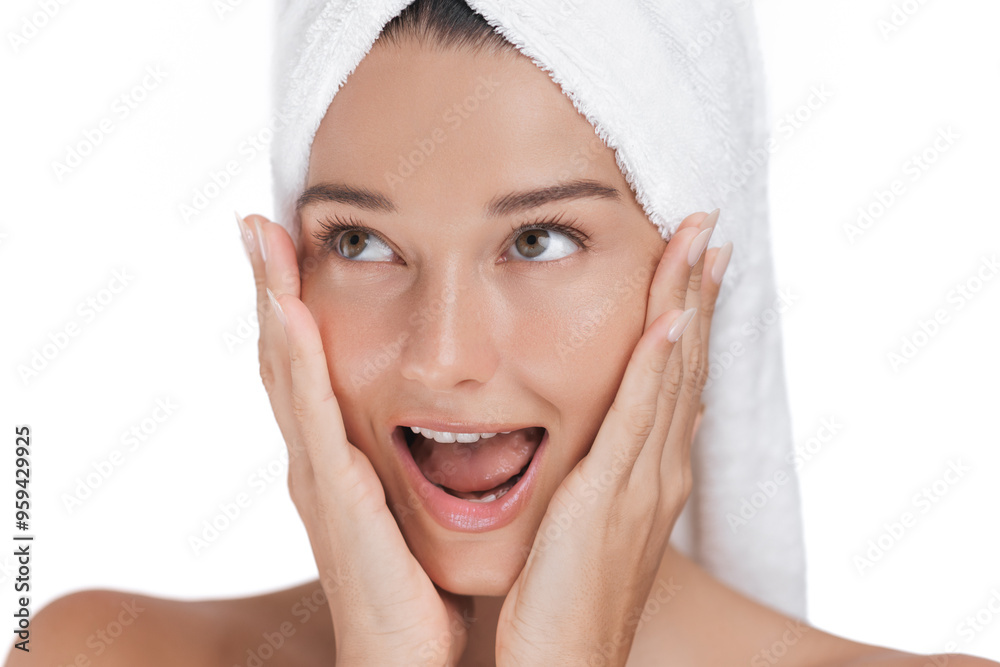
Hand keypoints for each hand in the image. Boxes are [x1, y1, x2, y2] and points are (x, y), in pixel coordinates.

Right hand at [239, 213, 472, 665]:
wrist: (406, 660)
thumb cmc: (414, 589)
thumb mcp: (411, 509)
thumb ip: (410, 465)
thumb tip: (452, 424)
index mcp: (340, 458)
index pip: (309, 366)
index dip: (293, 306)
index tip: (290, 244)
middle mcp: (318, 459)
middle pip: (285, 357)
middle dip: (270, 287)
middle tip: (257, 222)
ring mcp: (319, 476)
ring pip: (287, 373)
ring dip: (272, 302)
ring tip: (261, 239)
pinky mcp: (335, 498)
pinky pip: (313, 416)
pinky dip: (297, 361)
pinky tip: (289, 313)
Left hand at [494, 210, 729, 665]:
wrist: (562, 663)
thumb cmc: (565, 596)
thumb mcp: (588, 518)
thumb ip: (599, 470)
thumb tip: (599, 430)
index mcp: (651, 472)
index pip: (675, 375)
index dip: (687, 314)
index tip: (693, 260)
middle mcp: (659, 469)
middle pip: (685, 362)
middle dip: (697, 291)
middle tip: (707, 227)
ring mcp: (642, 482)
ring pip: (671, 376)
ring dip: (685, 305)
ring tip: (697, 244)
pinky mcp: (610, 497)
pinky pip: (637, 419)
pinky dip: (658, 367)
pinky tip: (667, 321)